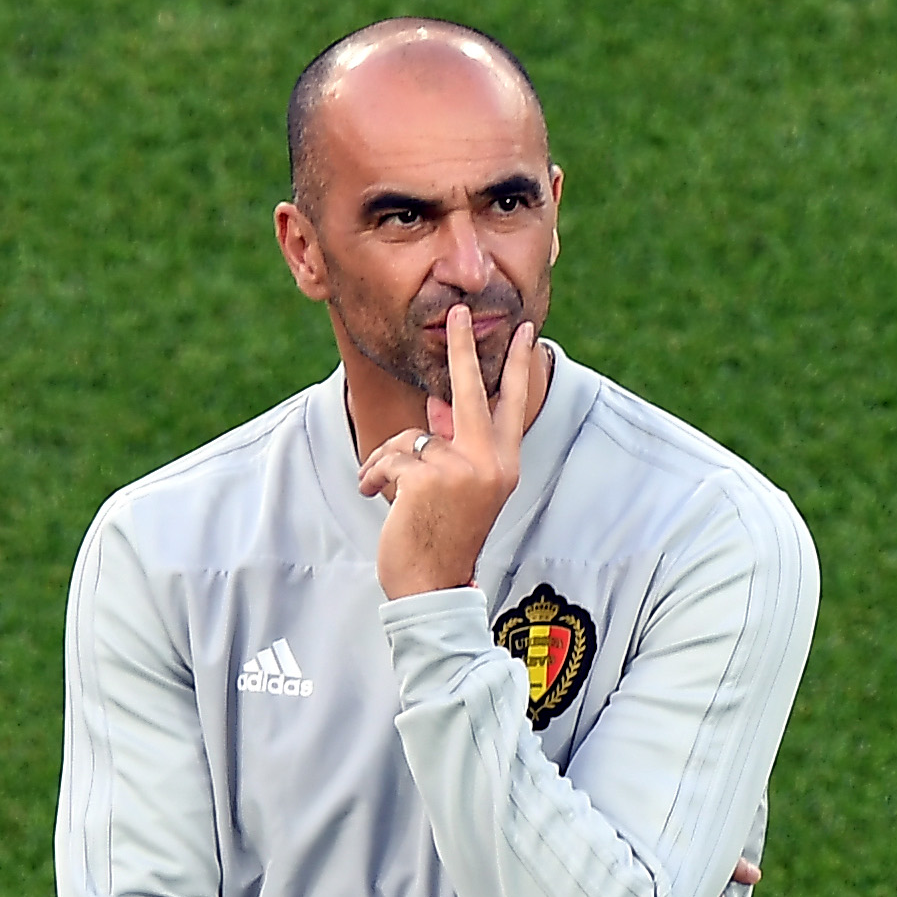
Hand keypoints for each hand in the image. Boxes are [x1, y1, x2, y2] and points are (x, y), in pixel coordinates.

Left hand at [358, 320, 538, 598]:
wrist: (432, 586)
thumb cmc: (442, 536)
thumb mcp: (458, 489)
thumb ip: (453, 445)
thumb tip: (437, 405)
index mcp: (505, 464)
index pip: (513, 405)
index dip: (517, 366)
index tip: (527, 331)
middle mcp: (491, 462)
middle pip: (471, 390)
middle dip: (462, 346)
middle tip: (457, 309)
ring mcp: (462, 469)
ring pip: (411, 434)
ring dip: (385, 459)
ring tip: (377, 486)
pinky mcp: (428, 477)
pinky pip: (389, 455)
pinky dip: (371, 474)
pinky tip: (370, 495)